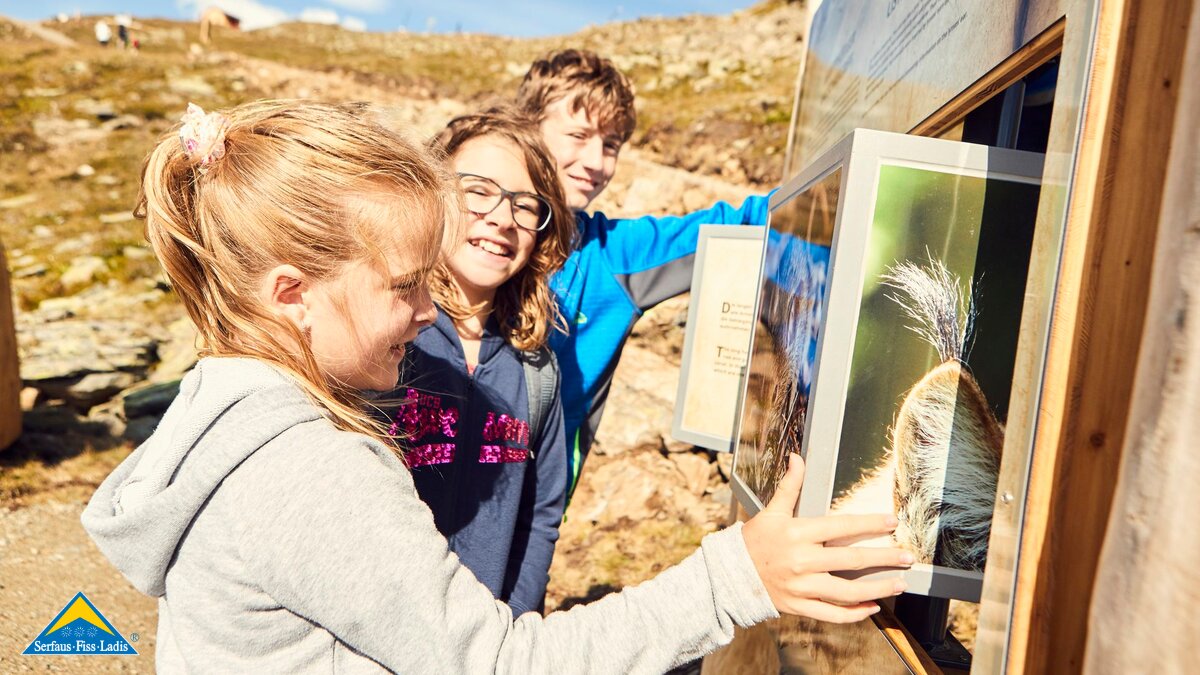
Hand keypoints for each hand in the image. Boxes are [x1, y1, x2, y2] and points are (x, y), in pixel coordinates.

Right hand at [741, 453, 913, 622]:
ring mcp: (801, 586)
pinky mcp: (799, 606)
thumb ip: (789, 486)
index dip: (869, 523)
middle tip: (907, 557)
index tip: (891, 522)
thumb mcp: (770, 511)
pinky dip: (854, 613)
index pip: (841, 527)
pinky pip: (832, 613)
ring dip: (877, 589)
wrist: (730, 575)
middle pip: (851, 560)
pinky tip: (872, 608)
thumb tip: (797, 457)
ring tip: (899, 584)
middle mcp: (802, 561)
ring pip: (846, 592)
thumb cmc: (753, 541)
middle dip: (884, 558)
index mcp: (797, 533)